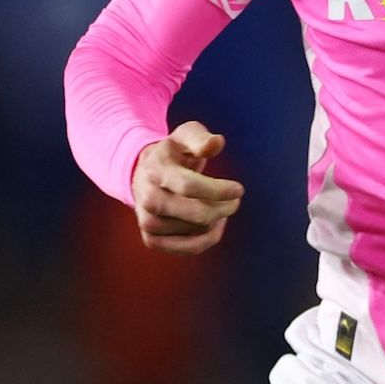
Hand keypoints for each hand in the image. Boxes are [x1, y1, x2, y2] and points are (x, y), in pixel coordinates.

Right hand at [131, 120, 244, 254]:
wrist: (145, 173)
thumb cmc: (174, 153)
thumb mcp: (186, 135)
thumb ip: (201, 138)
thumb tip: (216, 143)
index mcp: (156, 169)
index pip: (189, 186)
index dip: (218, 190)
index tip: (239, 189)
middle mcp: (147, 198)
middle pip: (197, 214)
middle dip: (225, 208)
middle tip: (235, 200)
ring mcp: (147, 220)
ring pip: (198, 230)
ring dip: (217, 219)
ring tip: (218, 205)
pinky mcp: (151, 239)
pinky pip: (189, 248)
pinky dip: (208, 238)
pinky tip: (214, 224)